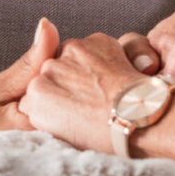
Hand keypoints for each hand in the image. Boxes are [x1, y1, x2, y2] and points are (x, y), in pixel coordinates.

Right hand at [19, 33, 147, 154]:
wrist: (140, 118)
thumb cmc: (104, 135)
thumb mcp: (62, 134)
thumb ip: (45, 111)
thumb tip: (40, 101)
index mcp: (35, 97)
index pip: (34, 94)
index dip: (54, 102)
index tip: (70, 111)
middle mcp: (48, 70)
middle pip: (50, 73)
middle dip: (65, 82)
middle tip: (88, 100)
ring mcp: (71, 52)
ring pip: (69, 57)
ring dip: (81, 67)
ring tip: (102, 88)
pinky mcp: (94, 40)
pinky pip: (91, 46)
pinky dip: (100, 56)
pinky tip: (112, 75)